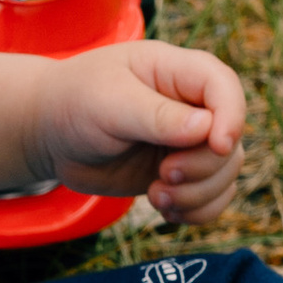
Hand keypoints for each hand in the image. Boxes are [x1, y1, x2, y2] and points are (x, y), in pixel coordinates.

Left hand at [29, 39, 247, 227]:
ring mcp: (189, 142)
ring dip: (198, 195)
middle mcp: (191, 105)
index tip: (216, 145)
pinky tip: (164, 208)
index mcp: (177, 71)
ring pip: (225, 173)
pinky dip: (196, 211)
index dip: (231, 116)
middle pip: (230, 139)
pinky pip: (212, 197)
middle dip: (203, 168)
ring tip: (157, 197)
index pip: (224, 87)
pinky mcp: (181, 173)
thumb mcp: (108, 101)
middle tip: (163, 175)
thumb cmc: (75, 102)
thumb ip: (156, 114)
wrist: (51, 133)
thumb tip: (206, 128)